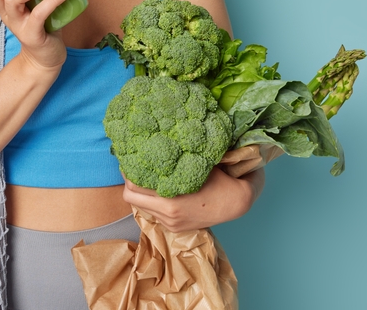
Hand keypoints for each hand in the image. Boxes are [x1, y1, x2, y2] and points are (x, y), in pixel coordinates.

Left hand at [122, 166, 260, 232]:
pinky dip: (150, 201)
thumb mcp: (198, 164)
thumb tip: (155, 138)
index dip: (129, 170)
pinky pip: (152, 213)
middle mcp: (167, 213)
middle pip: (130, 196)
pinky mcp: (174, 227)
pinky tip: (158, 189)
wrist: (237, 204)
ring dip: (140, 192)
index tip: (130, 157)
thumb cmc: (219, 179)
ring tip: (145, 176)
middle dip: (129, 181)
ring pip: (139, 205)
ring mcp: (170, 222)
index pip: (134, 185)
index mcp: (170, 200)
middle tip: (134, 166)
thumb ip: (176, 159)